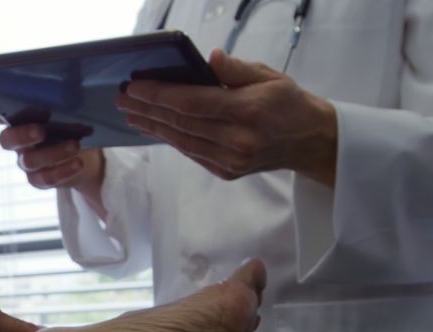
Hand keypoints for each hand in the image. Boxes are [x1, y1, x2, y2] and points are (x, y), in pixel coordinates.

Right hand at [0, 104, 107, 218]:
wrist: (87, 158)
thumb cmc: (73, 127)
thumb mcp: (71, 112)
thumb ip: (65, 100)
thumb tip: (78, 79)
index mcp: (20, 120)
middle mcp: (17, 141)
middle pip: (7, 140)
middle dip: (21, 135)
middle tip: (41, 131)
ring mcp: (26, 162)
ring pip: (29, 161)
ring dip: (52, 153)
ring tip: (75, 145)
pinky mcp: (39, 179)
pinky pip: (45, 178)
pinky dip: (63, 170)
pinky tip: (78, 163)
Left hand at [115, 49, 337, 187]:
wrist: (309, 140)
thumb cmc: (288, 103)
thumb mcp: (269, 76)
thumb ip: (236, 69)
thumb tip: (209, 59)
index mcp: (248, 111)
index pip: (192, 103)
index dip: (159, 95)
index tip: (135, 87)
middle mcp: (238, 140)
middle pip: (181, 123)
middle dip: (148, 109)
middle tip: (123, 99)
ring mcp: (231, 160)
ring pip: (182, 141)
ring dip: (153, 127)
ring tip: (132, 113)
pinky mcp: (227, 171)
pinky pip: (191, 153)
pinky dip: (171, 139)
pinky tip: (155, 127)